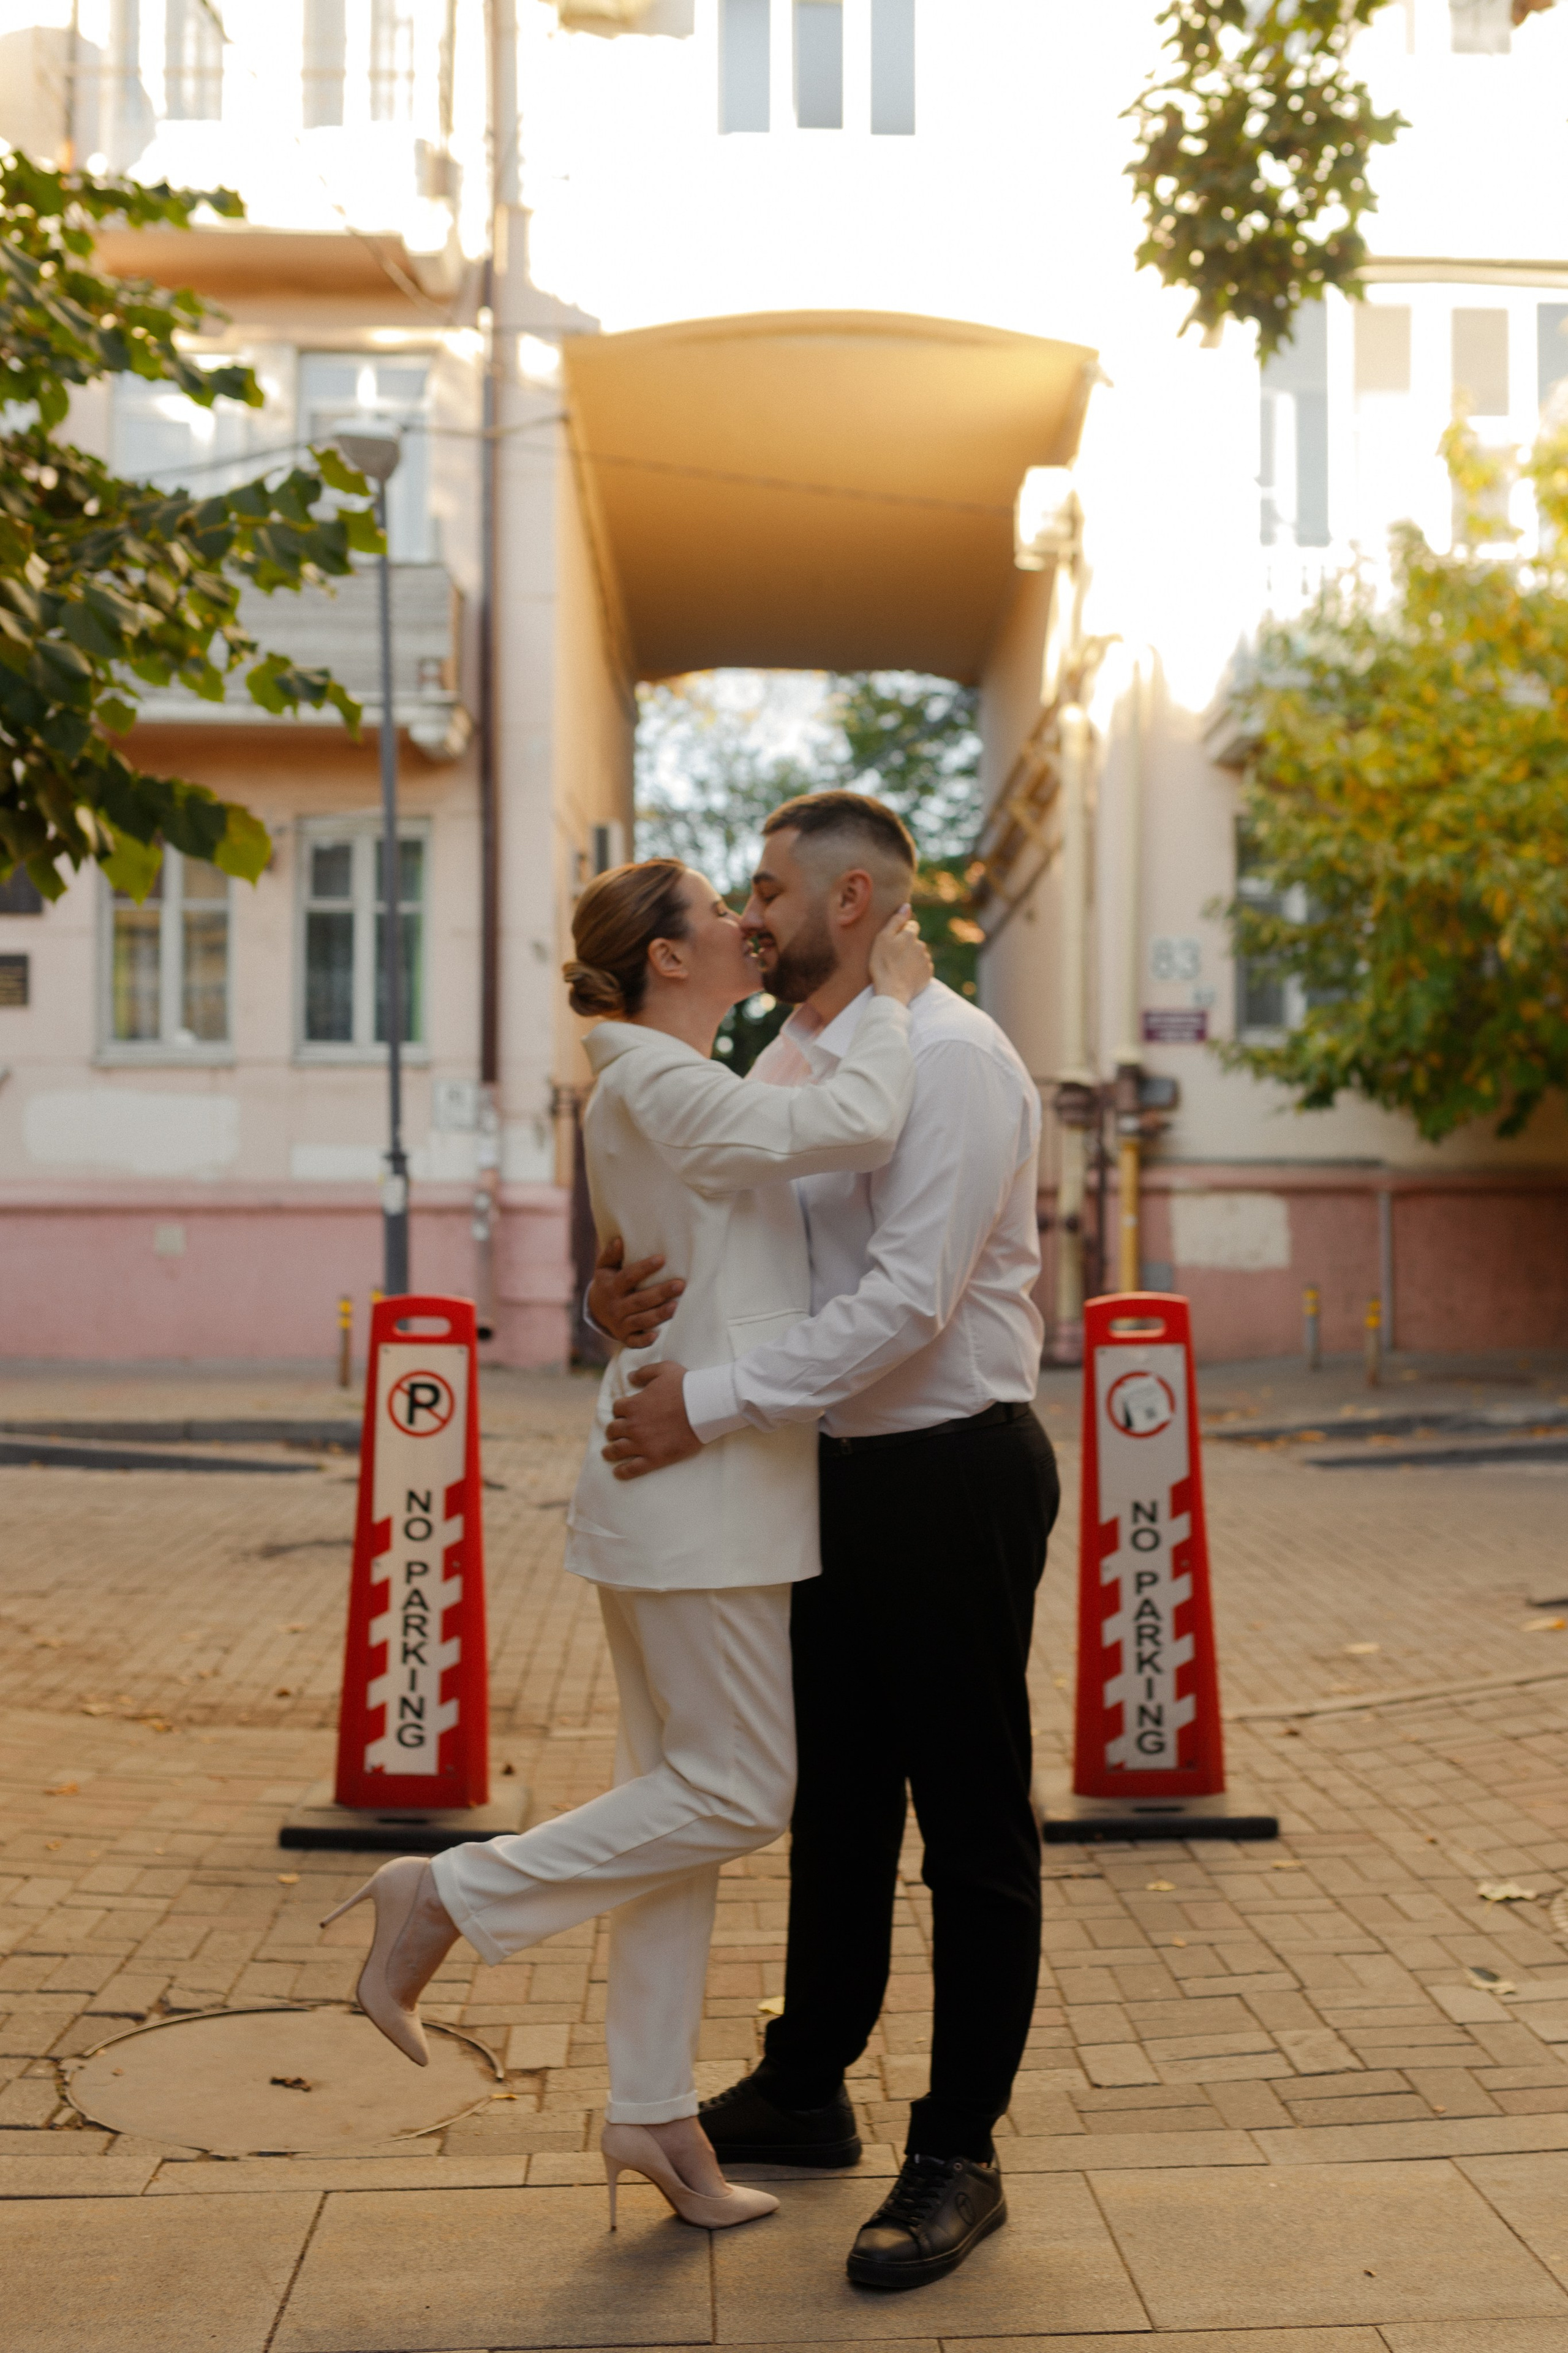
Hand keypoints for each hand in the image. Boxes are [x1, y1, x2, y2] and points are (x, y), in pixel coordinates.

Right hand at [587, 1236, 684, 1349]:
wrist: (596, 1310)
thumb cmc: (608, 1282)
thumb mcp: (604, 1267)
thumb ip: (611, 1254)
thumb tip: (620, 1240)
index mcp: (611, 1286)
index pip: (628, 1277)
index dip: (644, 1268)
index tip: (662, 1259)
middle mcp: (615, 1306)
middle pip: (639, 1300)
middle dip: (660, 1293)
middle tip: (680, 1284)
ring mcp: (620, 1323)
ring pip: (641, 1320)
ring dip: (658, 1314)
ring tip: (676, 1306)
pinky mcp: (625, 1337)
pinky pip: (634, 1341)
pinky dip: (644, 1341)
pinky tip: (657, 1336)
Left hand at [602, 1361, 700, 1479]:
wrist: (704, 1407)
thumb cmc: (685, 1386)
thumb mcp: (664, 1369)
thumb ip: (644, 1372)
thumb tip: (629, 1377)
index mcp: (633, 1404)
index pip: (617, 1409)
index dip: (620, 1410)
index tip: (624, 1413)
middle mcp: (633, 1425)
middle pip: (613, 1430)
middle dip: (613, 1431)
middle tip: (615, 1434)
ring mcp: (642, 1443)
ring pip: (617, 1450)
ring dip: (610, 1451)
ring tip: (607, 1454)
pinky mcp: (654, 1458)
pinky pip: (632, 1469)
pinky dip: (622, 1472)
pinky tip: (618, 1472)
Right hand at [869, 903, 932, 1005]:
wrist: (891, 992)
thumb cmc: (882, 964)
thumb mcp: (882, 939)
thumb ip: (896, 921)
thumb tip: (907, 906)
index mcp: (910, 935)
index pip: (912, 925)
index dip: (902, 932)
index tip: (894, 942)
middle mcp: (921, 945)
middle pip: (915, 940)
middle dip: (908, 946)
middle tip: (894, 958)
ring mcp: (926, 960)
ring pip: (919, 954)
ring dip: (912, 958)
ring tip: (899, 968)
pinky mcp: (928, 974)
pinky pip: (923, 967)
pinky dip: (916, 970)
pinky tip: (906, 975)